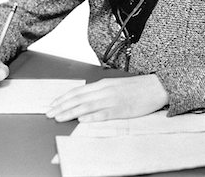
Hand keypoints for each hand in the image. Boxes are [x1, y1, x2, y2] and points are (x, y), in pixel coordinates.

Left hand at [46, 74, 168, 122]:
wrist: (155, 86)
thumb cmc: (136, 88)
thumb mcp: (114, 85)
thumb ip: (100, 91)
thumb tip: (84, 99)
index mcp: (103, 84)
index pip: (77, 91)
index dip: (63, 98)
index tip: (52, 104)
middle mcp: (104, 91)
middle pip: (78, 99)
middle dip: (61, 106)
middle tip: (49, 113)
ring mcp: (112, 100)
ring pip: (86, 106)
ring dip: (70, 112)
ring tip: (58, 117)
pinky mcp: (121, 110)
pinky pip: (103, 114)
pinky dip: (91, 117)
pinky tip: (81, 120)